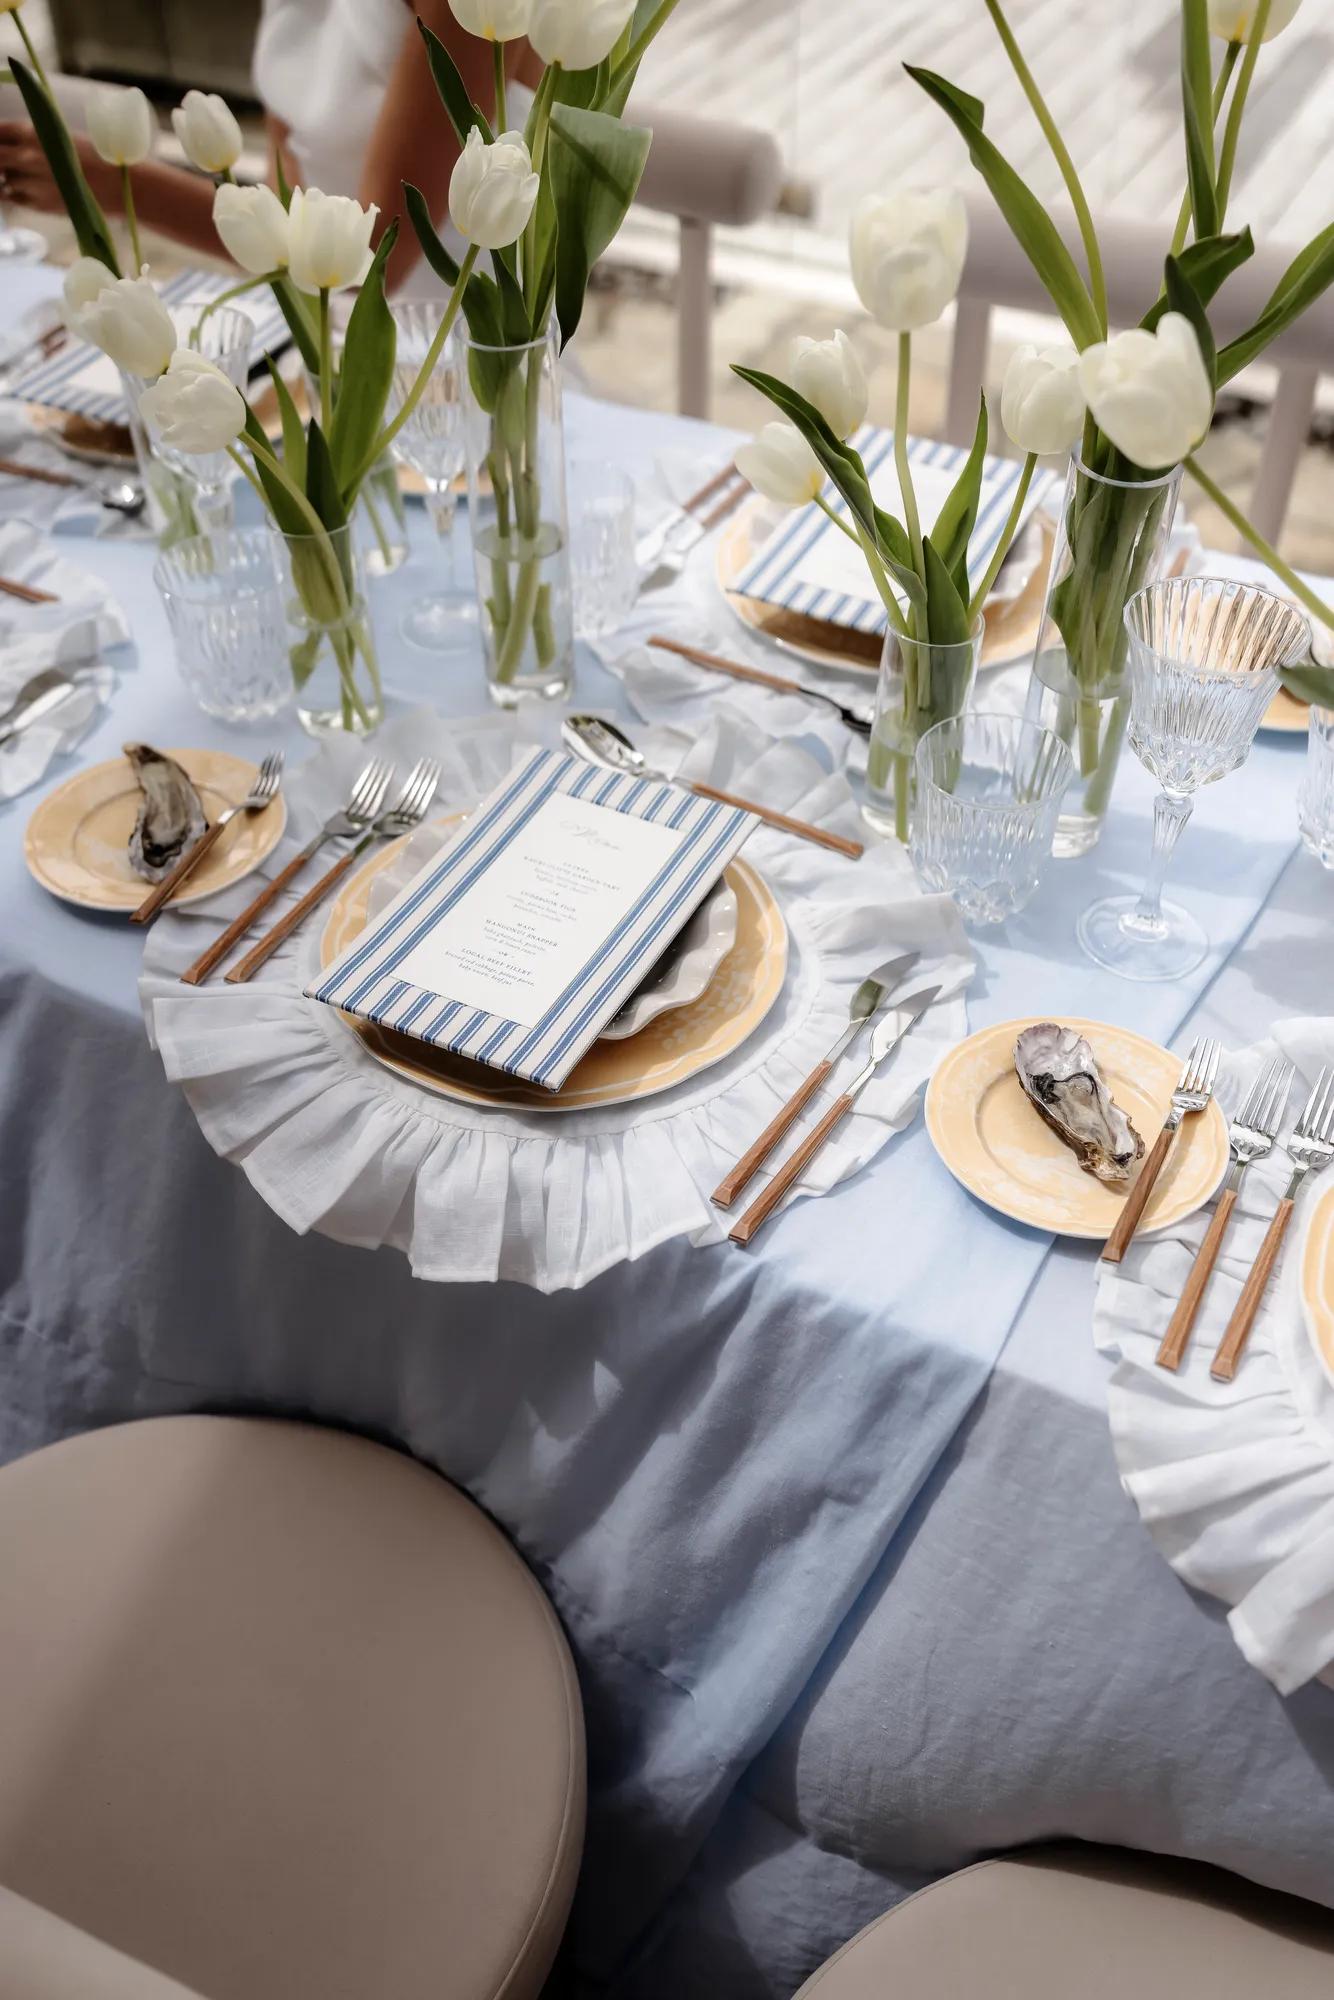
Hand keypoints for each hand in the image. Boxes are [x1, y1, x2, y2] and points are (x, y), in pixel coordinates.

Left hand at [0, 120, 117, 212]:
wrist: (113, 185)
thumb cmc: (92, 156)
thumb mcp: (59, 134)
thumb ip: (33, 137)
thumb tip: (14, 140)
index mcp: (31, 134)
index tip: (2, 142)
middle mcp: (25, 157)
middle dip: (0, 159)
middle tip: (6, 161)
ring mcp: (30, 183)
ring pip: (4, 179)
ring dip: (8, 175)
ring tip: (24, 174)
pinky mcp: (37, 204)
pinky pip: (14, 197)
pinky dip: (15, 192)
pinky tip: (28, 188)